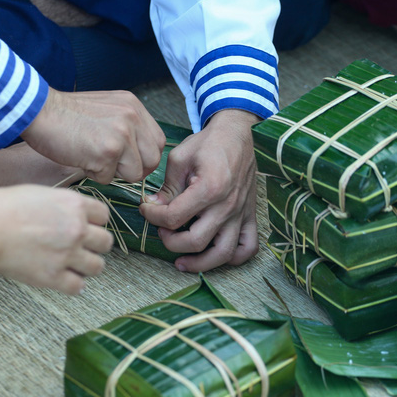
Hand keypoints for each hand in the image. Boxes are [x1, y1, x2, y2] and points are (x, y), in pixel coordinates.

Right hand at [0, 185, 112, 293]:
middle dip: (95, 245)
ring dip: (88, 266)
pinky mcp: (53, 277)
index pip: (104, 215)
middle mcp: (77, 229)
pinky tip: (65, 280)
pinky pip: (78, 287)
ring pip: (97, 266)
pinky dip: (74, 285)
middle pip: (106, 242)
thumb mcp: (38, 192)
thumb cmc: (1, 207)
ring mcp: (67, 254)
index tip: (87, 226)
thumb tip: (68, 212)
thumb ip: (60, 204)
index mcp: (74, 204)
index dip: (95, 222)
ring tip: (74, 265)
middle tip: (81, 247)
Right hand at [21, 88, 164, 184]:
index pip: (158, 142)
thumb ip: (127, 126)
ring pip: (134, 173)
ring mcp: (121, 135)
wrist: (38, 111)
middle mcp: (132, 118)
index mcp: (134, 106)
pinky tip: (81, 157)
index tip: (129, 161)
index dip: (145, 157)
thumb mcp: (107, 109)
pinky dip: (94, 174)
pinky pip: (108, 178)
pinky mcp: (107, 152)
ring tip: (92, 157)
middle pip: (152, 160)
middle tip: (111, 165)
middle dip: (133, 169)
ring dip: (113, 173)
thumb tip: (141, 154)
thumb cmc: (66, 115)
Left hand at [139, 110, 259, 271]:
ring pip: (223, 254)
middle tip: (162, 231)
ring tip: (182, 262)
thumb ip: (167, 186)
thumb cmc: (209, 143)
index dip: (153, 217)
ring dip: (200, 263)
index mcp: (209, 188)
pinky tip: (215, 254)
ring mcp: (240, 214)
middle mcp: (227, 206)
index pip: (173, 217)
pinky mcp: (250, 216)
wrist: (238, 134)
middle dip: (170, 241)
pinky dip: (234, 258)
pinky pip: (248, 248)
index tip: (147, 209)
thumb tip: (154, 206)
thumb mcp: (180, 157)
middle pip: (195, 241)